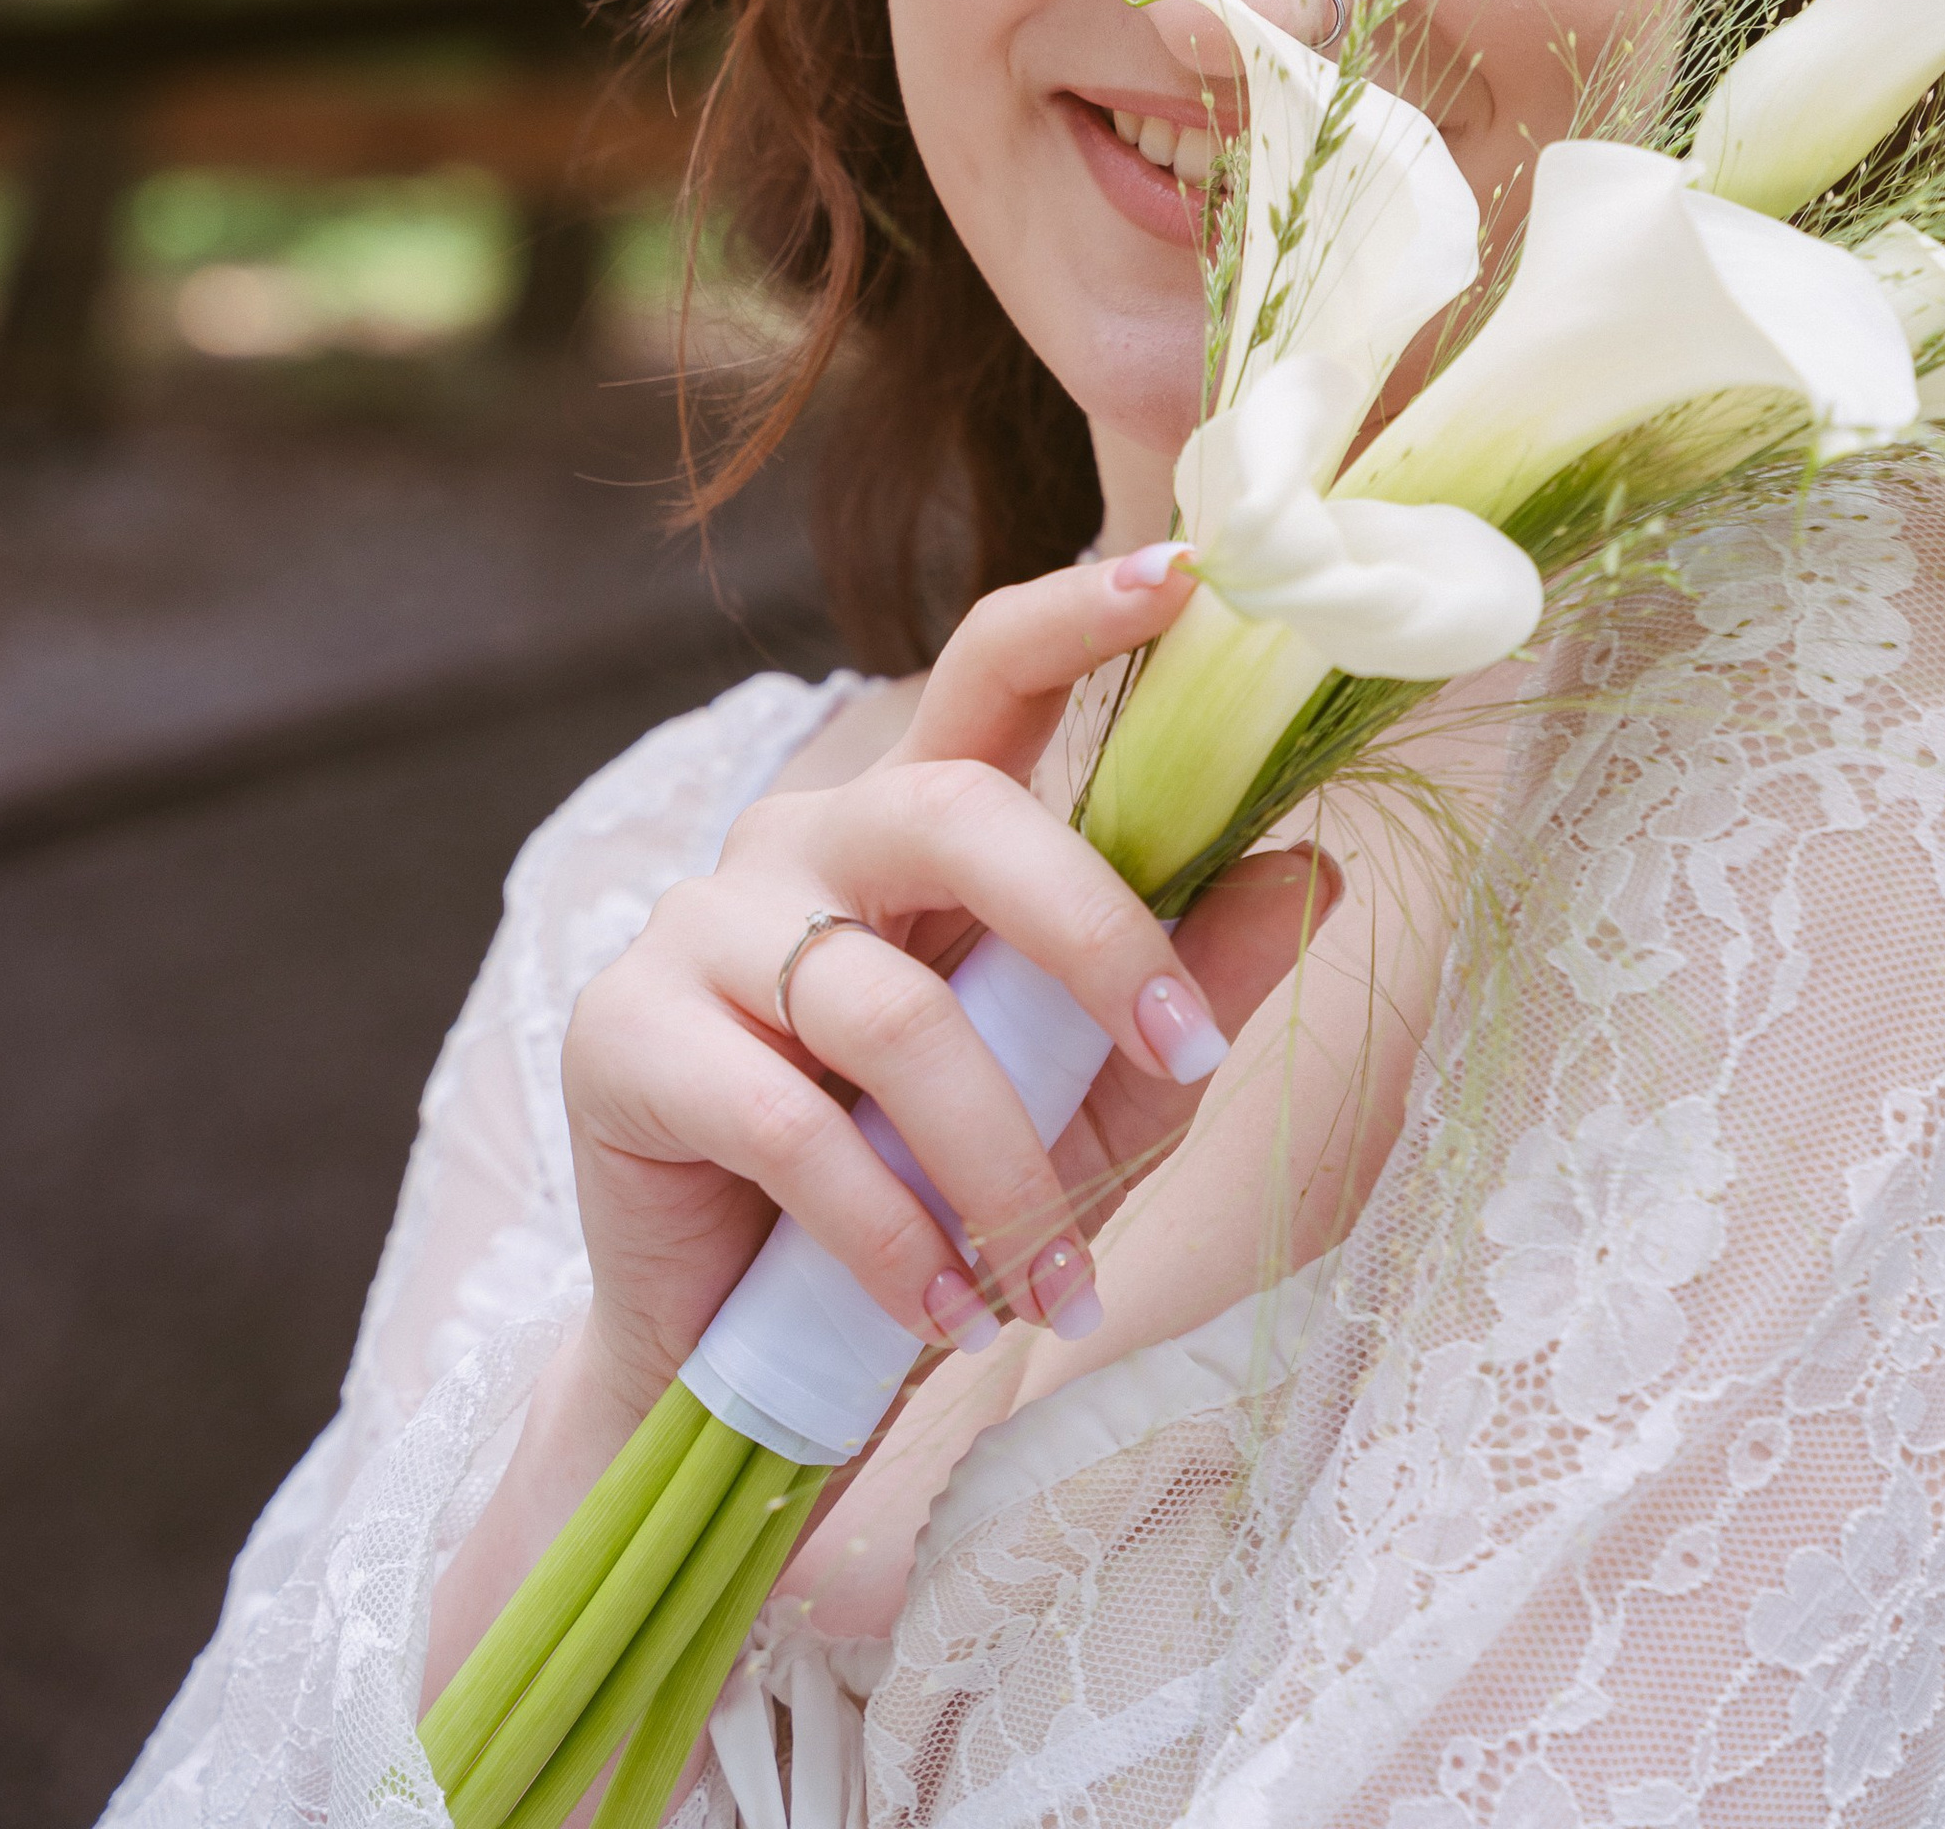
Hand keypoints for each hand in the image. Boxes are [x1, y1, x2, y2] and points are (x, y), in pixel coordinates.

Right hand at [558, 555, 1314, 1425]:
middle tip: (1184, 1059)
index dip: (1080, 615)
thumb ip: (1189, 985)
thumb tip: (1320, 870)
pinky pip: (789, 1123)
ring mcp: (704, 925)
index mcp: (918, 826)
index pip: (992, 673)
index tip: (1191, 579)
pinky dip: (889, 1234)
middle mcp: (807, 837)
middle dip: (1092, 934)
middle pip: (956, 809)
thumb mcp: (1097, 1096)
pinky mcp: (624, 1035)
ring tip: (1047, 1284)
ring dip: (1000, 1165)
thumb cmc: (938, 1202)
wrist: (752, 1364)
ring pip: (892, 1010)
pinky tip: (940, 1310)